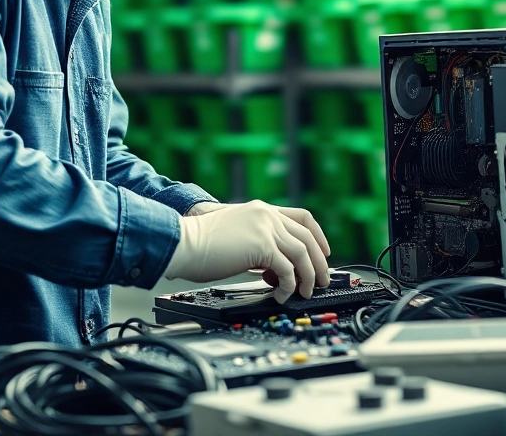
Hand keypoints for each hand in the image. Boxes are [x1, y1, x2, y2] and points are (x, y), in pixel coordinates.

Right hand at [163, 200, 330, 302]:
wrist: (181, 242)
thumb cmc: (199, 245)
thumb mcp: (235, 236)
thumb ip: (256, 245)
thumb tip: (274, 268)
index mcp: (261, 210)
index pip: (302, 217)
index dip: (318, 236)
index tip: (323, 253)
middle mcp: (267, 215)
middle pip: (308, 236)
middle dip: (319, 262)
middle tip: (322, 280)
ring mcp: (265, 229)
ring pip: (302, 253)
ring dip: (308, 276)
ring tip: (305, 292)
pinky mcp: (262, 246)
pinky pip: (287, 270)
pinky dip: (288, 285)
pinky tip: (281, 295)